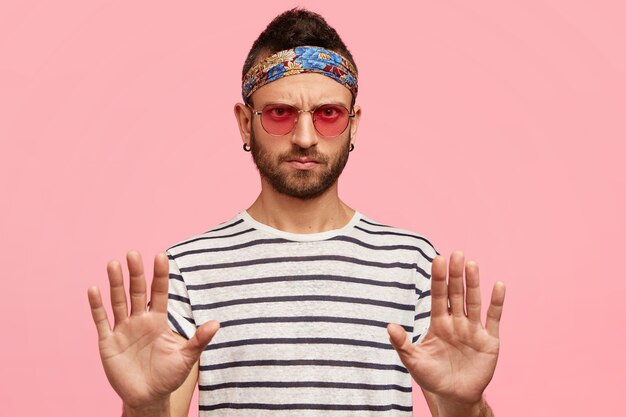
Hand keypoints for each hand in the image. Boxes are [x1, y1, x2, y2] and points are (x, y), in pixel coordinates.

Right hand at [87, 251, 219, 408]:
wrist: (148, 398)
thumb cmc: (169, 377)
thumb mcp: (186, 359)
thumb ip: (199, 340)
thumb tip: (217, 323)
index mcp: (158, 321)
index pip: (160, 293)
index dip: (160, 275)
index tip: (161, 255)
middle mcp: (140, 320)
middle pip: (137, 292)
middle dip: (135, 273)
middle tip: (133, 253)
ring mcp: (123, 329)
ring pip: (118, 301)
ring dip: (115, 283)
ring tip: (114, 264)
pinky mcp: (108, 342)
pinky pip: (102, 321)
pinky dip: (97, 306)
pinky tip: (94, 289)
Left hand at [387, 251, 504, 408]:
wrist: (455, 396)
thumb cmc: (432, 377)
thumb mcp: (414, 361)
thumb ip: (402, 344)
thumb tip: (389, 326)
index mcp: (438, 323)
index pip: (438, 296)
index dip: (438, 278)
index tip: (438, 259)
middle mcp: (456, 321)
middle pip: (456, 293)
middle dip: (455, 275)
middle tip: (456, 253)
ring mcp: (473, 329)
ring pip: (473, 301)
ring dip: (473, 283)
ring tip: (472, 264)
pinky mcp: (489, 340)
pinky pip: (493, 318)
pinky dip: (496, 302)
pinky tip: (498, 285)